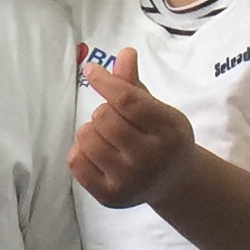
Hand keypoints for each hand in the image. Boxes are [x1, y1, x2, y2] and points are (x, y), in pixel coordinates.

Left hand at [67, 47, 196, 210]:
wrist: (173, 182)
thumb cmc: (163, 138)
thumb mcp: (157, 109)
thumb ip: (135, 84)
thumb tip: (124, 53)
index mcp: (168, 130)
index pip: (127, 100)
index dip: (105, 81)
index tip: (91, 70)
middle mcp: (151, 159)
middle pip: (104, 118)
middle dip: (103, 111)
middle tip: (116, 119)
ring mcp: (129, 181)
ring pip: (87, 137)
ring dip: (91, 130)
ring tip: (108, 137)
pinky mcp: (109, 196)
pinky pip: (76, 161)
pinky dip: (80, 150)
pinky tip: (97, 153)